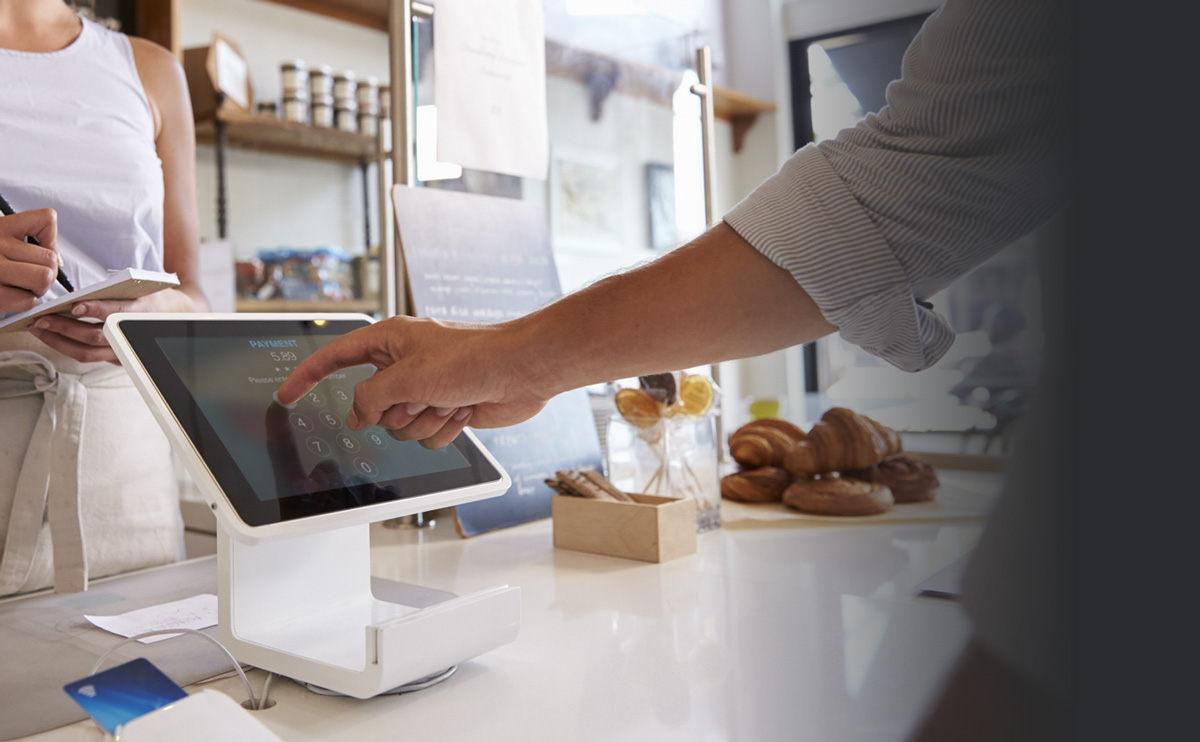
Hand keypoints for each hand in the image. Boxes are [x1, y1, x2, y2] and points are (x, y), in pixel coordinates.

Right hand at [0, 209, 59, 313]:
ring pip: (43, 278)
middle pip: (50, 258)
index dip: (50, 239)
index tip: (35, 249)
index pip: (47, 218)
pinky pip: (28, 300)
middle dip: (47, 273)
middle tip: (28, 277)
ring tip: (20, 285)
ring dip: (37, 288)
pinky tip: (8, 296)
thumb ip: (34, 244)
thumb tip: (57, 261)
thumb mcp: (7, 242)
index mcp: (1, 227)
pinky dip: (23, 302)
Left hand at [28, 286, 197, 363]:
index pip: (116, 314)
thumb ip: (114, 293)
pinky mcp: (117, 359)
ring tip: (40, 329)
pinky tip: (53, 338)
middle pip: (94, 337)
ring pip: (87, 353)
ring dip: (59, 341)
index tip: (75, 305)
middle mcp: (131, 335)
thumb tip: (77, 298)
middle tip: (42, 319)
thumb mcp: (141, 289)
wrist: (175, 318)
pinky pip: (88, 356)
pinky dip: (67, 347)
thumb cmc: (153, 299)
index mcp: (141, 313)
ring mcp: (124, 351)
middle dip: (64, 328)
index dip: (95, 310)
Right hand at [277, 316, 551, 448]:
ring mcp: (425, 390)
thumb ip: (370, 398)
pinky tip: (464, 409)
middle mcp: (404, 365)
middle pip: (371, 406)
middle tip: (423, 395)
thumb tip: (358, 416)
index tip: (286, 396)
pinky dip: (445, 428)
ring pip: (398, 427)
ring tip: (450, 400)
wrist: (521, 372)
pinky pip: (425, 437)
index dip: (307, 377)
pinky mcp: (445, 410)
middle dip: (397, 410)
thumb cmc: (474, 358)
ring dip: (425, 420)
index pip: (335, 357)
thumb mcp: (408, 377)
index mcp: (390, 340)